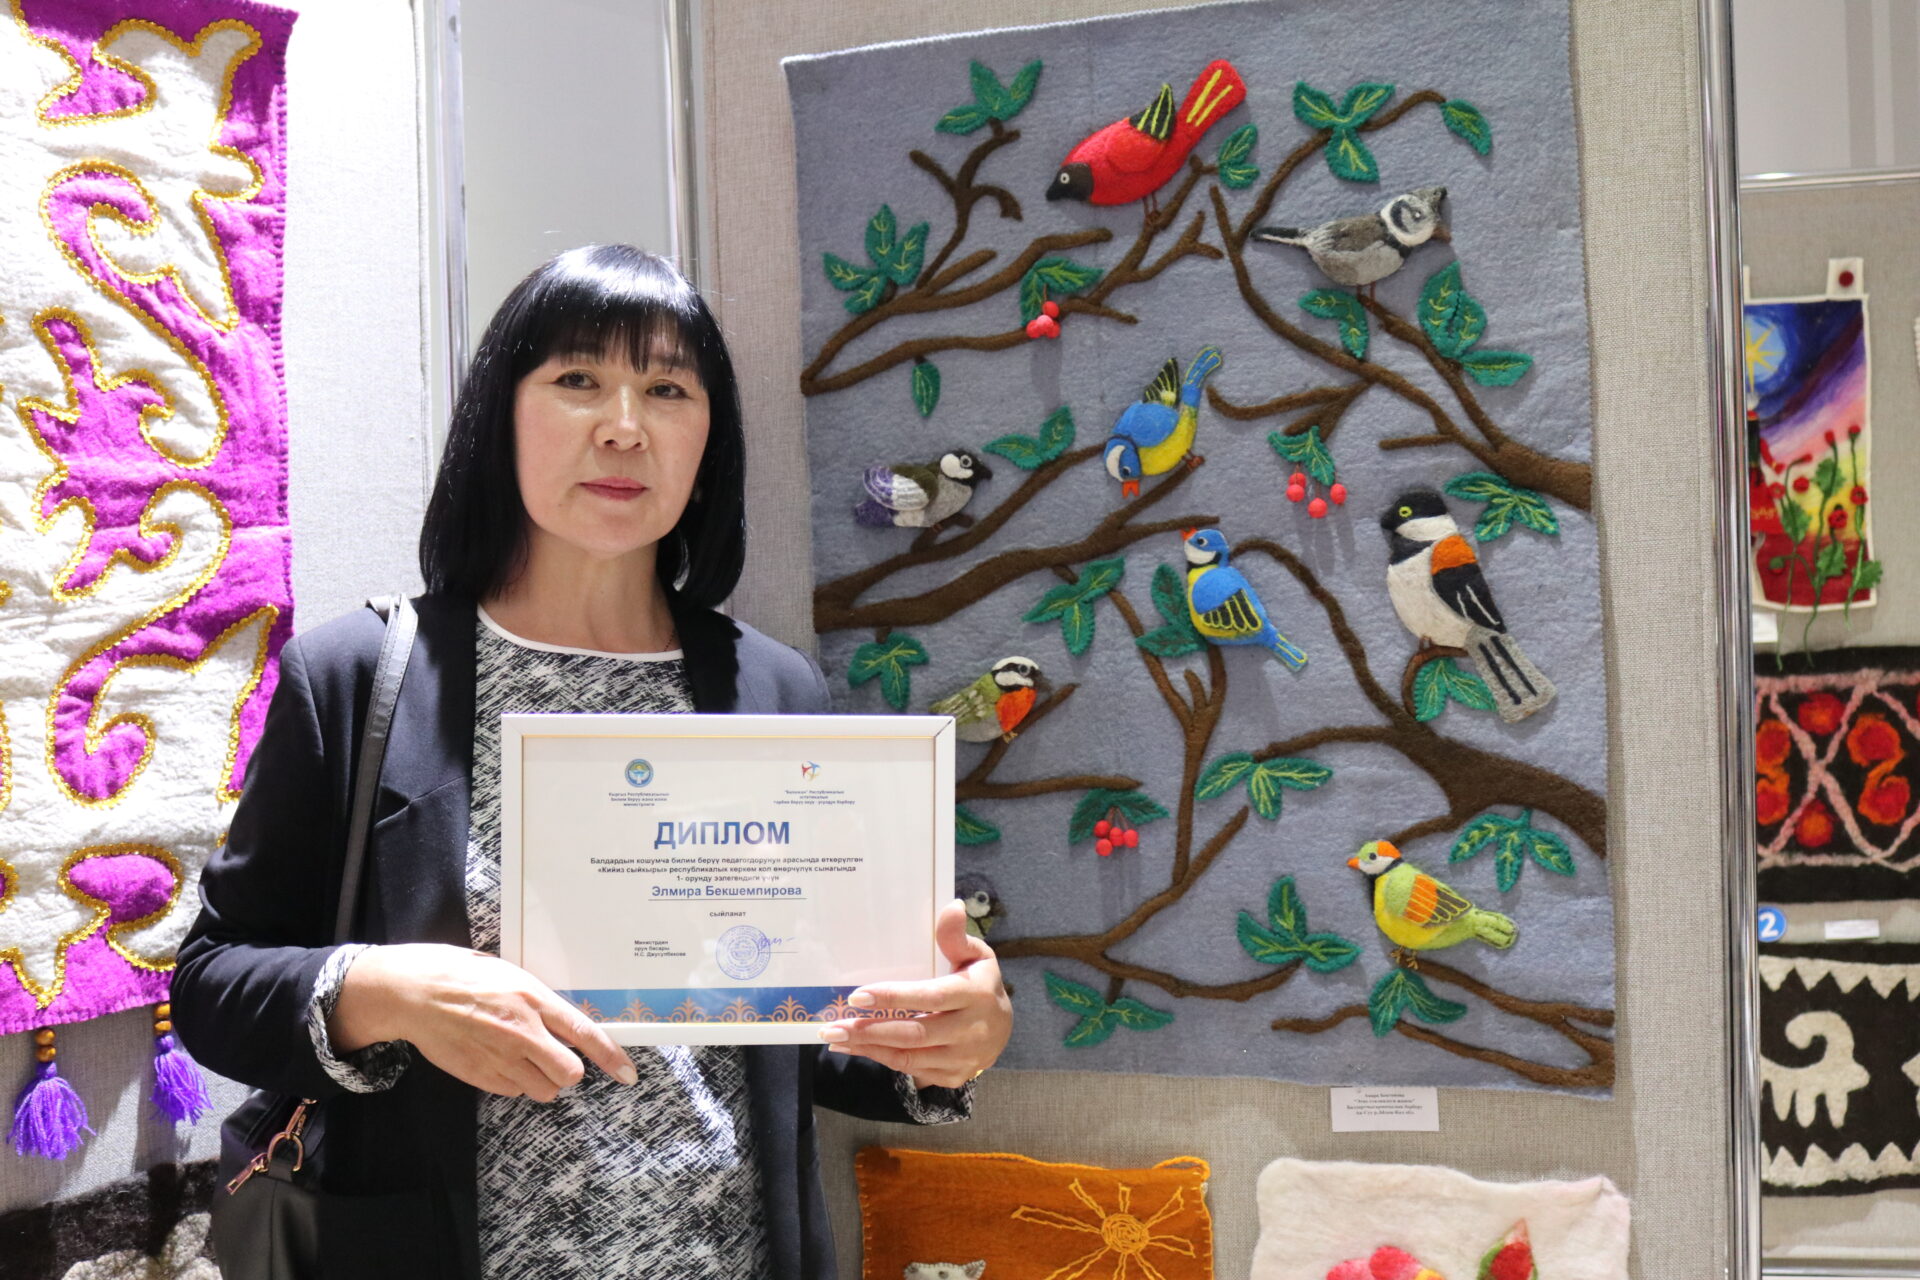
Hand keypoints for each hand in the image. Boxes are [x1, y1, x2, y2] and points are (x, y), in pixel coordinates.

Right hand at [330, 943, 637, 1101]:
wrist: (415, 992)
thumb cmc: (464, 975)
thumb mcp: (512, 976)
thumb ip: (541, 1001)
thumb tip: (567, 1021)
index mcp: (534, 999)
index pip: (585, 1033)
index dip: (612, 1057)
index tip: (628, 1073)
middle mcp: (521, 1031)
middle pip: (569, 1073)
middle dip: (569, 1069)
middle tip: (556, 1056)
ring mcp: (500, 1057)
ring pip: (544, 1089)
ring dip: (543, 1079)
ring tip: (525, 1058)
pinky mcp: (479, 1076)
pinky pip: (514, 1092)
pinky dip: (515, 1083)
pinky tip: (500, 1060)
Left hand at [820, 898, 1011, 1088]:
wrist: (1004, 1030)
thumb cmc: (981, 984)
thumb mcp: (976, 956)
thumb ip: (956, 937)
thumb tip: (951, 906)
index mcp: (975, 994)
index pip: (930, 996)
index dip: (894, 998)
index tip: (857, 996)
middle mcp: (971, 1029)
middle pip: (914, 1033)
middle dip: (869, 1031)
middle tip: (831, 1026)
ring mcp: (963, 1057)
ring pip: (908, 1057)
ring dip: (868, 1048)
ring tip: (835, 1037)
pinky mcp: (954, 1076)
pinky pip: (911, 1070)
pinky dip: (880, 1059)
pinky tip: (856, 1048)